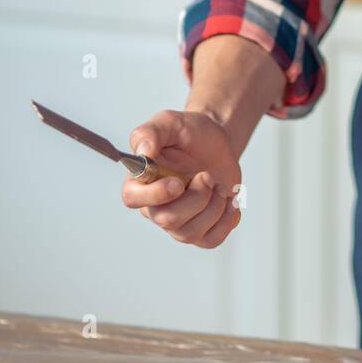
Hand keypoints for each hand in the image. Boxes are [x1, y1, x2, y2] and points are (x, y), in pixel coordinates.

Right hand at [120, 109, 241, 248]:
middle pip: (167, 220)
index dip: (154, 195)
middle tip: (207, 175)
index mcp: (142, 180)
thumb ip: (150, 132)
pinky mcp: (201, 229)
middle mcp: (156, 206)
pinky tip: (229, 201)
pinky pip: (211, 240)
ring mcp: (178, 222)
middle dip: (196, 197)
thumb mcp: (170, 122)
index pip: (132, 199)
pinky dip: (226, 221)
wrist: (217, 143)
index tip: (177, 183)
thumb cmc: (189, 133)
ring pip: (189, 233)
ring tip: (217, 184)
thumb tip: (142, 152)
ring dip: (213, 206)